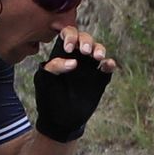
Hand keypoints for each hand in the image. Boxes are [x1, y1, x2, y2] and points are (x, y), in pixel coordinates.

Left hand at [34, 28, 117, 142]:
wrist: (60, 120)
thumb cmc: (48, 97)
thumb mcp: (43, 80)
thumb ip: (53, 67)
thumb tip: (73, 62)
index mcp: (62, 53)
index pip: (68, 34)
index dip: (70, 36)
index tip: (68, 48)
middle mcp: (77, 56)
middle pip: (85, 38)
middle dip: (87, 41)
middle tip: (85, 52)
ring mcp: (89, 67)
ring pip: (98, 49)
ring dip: (99, 49)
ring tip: (97, 57)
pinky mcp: (100, 79)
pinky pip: (107, 68)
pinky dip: (109, 64)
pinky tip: (108, 65)